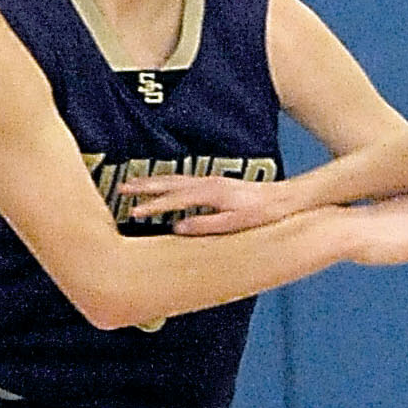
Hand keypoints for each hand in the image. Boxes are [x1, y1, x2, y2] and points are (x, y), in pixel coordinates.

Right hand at [125, 170, 295, 236]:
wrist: (287, 199)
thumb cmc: (264, 213)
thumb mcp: (236, 223)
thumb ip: (207, 224)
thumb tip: (178, 228)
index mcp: (211, 193)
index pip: (173, 199)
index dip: (151, 206)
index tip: (131, 212)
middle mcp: (209, 183)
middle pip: (169, 182)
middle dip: (144, 186)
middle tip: (121, 189)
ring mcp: (212, 182)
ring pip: (175, 179)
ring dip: (153, 182)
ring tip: (132, 185)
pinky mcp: (216, 185)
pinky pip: (184, 181)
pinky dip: (167, 183)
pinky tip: (162, 188)